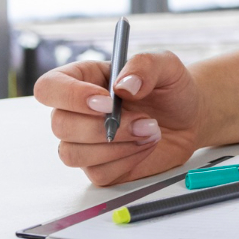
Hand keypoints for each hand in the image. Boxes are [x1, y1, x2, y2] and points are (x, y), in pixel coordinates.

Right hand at [33, 51, 202, 186]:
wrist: (190, 118)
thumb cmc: (171, 88)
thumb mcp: (166, 65)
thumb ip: (144, 65)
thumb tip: (122, 85)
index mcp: (83, 79)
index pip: (49, 87)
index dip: (70, 96)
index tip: (105, 101)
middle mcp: (77, 111)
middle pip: (59, 125)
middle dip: (104, 127)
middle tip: (144, 120)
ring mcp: (85, 142)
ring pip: (73, 153)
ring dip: (116, 146)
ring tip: (150, 131)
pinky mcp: (100, 167)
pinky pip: (98, 173)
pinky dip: (127, 161)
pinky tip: (145, 146)